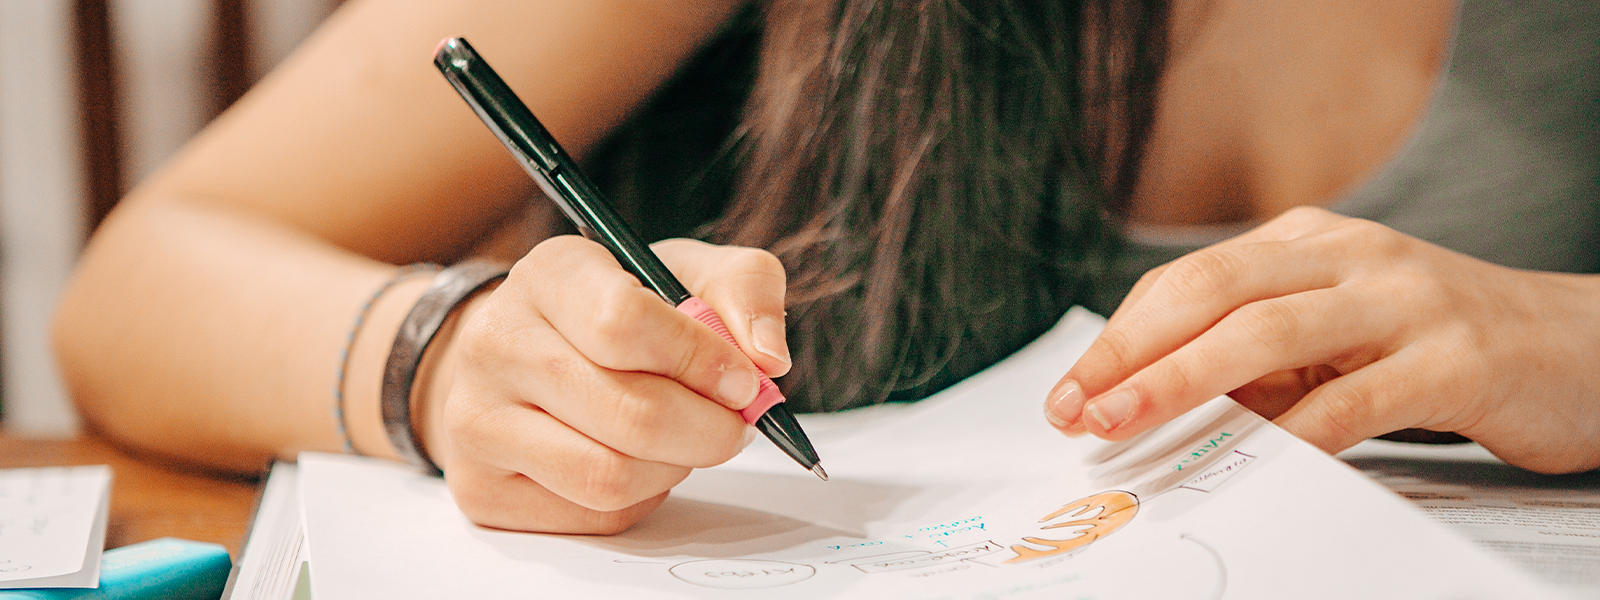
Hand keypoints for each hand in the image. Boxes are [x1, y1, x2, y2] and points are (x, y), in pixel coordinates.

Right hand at [426, 237, 790, 533]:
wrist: (519, 358)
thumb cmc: (614, 313)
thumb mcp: (682, 272)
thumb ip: (743, 289)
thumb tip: (769, 358)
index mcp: (550, 274)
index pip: (625, 323)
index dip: (702, 361)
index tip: (744, 381)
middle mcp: (498, 343)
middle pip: (630, 413)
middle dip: (709, 430)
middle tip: (734, 425)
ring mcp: (477, 420)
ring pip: (610, 475)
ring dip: (676, 467)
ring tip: (684, 440)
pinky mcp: (482, 486)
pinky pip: (592, 514)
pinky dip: (640, 496)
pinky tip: (637, 460)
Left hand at [1044, 207, 1599, 473]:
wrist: (1581, 349)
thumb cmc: (1437, 345)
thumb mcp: (1336, 332)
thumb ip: (1258, 357)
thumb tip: (1153, 405)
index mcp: (1308, 241)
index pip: (1188, 281)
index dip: (1121, 336)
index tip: (1071, 391)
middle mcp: (1349, 256)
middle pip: (1212, 293)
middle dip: (1131, 353)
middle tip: (1078, 409)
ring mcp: (1403, 302)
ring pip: (1267, 334)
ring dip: (1181, 384)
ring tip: (1125, 425)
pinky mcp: (1453, 360)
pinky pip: (1353, 400)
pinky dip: (1290, 436)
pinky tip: (1243, 463)